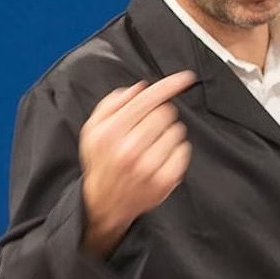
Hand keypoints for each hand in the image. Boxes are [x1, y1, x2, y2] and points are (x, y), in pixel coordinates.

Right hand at [78, 71, 196, 257]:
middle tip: (150, 127)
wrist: (104, 201)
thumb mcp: (93, 129)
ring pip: (177, 130)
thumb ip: (112, 104)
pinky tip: (161, 156)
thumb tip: (139, 88)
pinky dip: (176, 149)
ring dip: (169, 132)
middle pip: (166, 112)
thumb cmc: (102, 160)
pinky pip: (184, 150)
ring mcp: (148, 166)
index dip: (170, 85)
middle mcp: (130, 148)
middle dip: (161, 114)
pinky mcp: (164, 180)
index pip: (148, 100)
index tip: (186, 77)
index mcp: (111, 132)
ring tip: (152, 144)